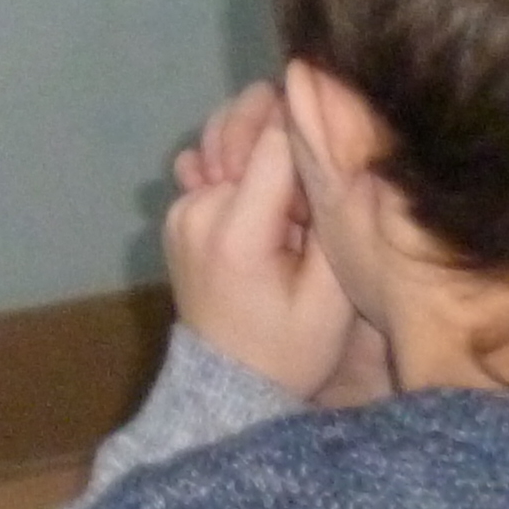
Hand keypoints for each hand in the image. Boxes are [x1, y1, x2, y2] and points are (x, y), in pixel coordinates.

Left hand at [160, 85, 379, 403]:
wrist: (231, 386)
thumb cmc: (291, 347)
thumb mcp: (332, 297)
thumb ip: (330, 217)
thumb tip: (326, 145)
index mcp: (235, 229)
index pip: (274, 137)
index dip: (311, 139)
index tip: (328, 172)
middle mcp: (196, 207)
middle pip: (243, 122)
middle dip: (283, 140)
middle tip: (305, 202)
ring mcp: (179, 207)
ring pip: (224, 132)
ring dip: (260, 152)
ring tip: (282, 206)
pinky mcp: (175, 211)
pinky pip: (208, 159)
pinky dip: (236, 167)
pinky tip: (256, 206)